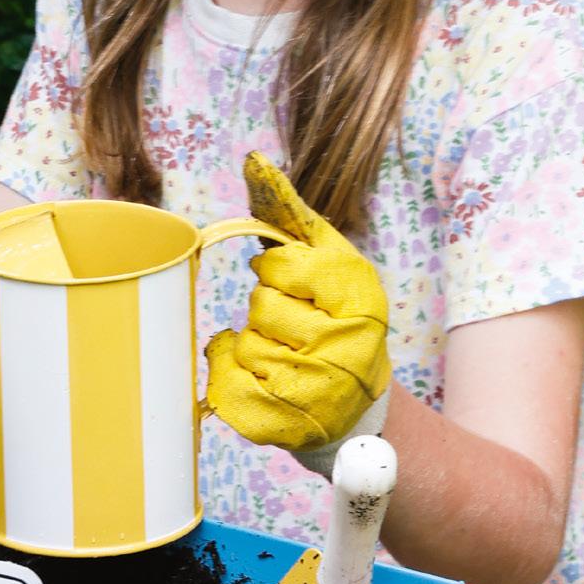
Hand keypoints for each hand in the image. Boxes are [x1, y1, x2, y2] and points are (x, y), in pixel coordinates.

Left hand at [204, 152, 391, 454]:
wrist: (357, 405)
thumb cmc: (337, 317)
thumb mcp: (330, 262)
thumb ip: (291, 214)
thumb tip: (254, 161)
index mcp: (359, 297)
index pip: (280, 266)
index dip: (277, 273)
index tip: (296, 286)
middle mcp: (343, 346)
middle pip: (260, 305)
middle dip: (268, 311)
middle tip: (296, 327)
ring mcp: (312, 389)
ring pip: (242, 344)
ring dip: (253, 346)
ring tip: (289, 356)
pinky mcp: (280, 422)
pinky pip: (224, 385)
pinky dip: (233, 377)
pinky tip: (267, 382)